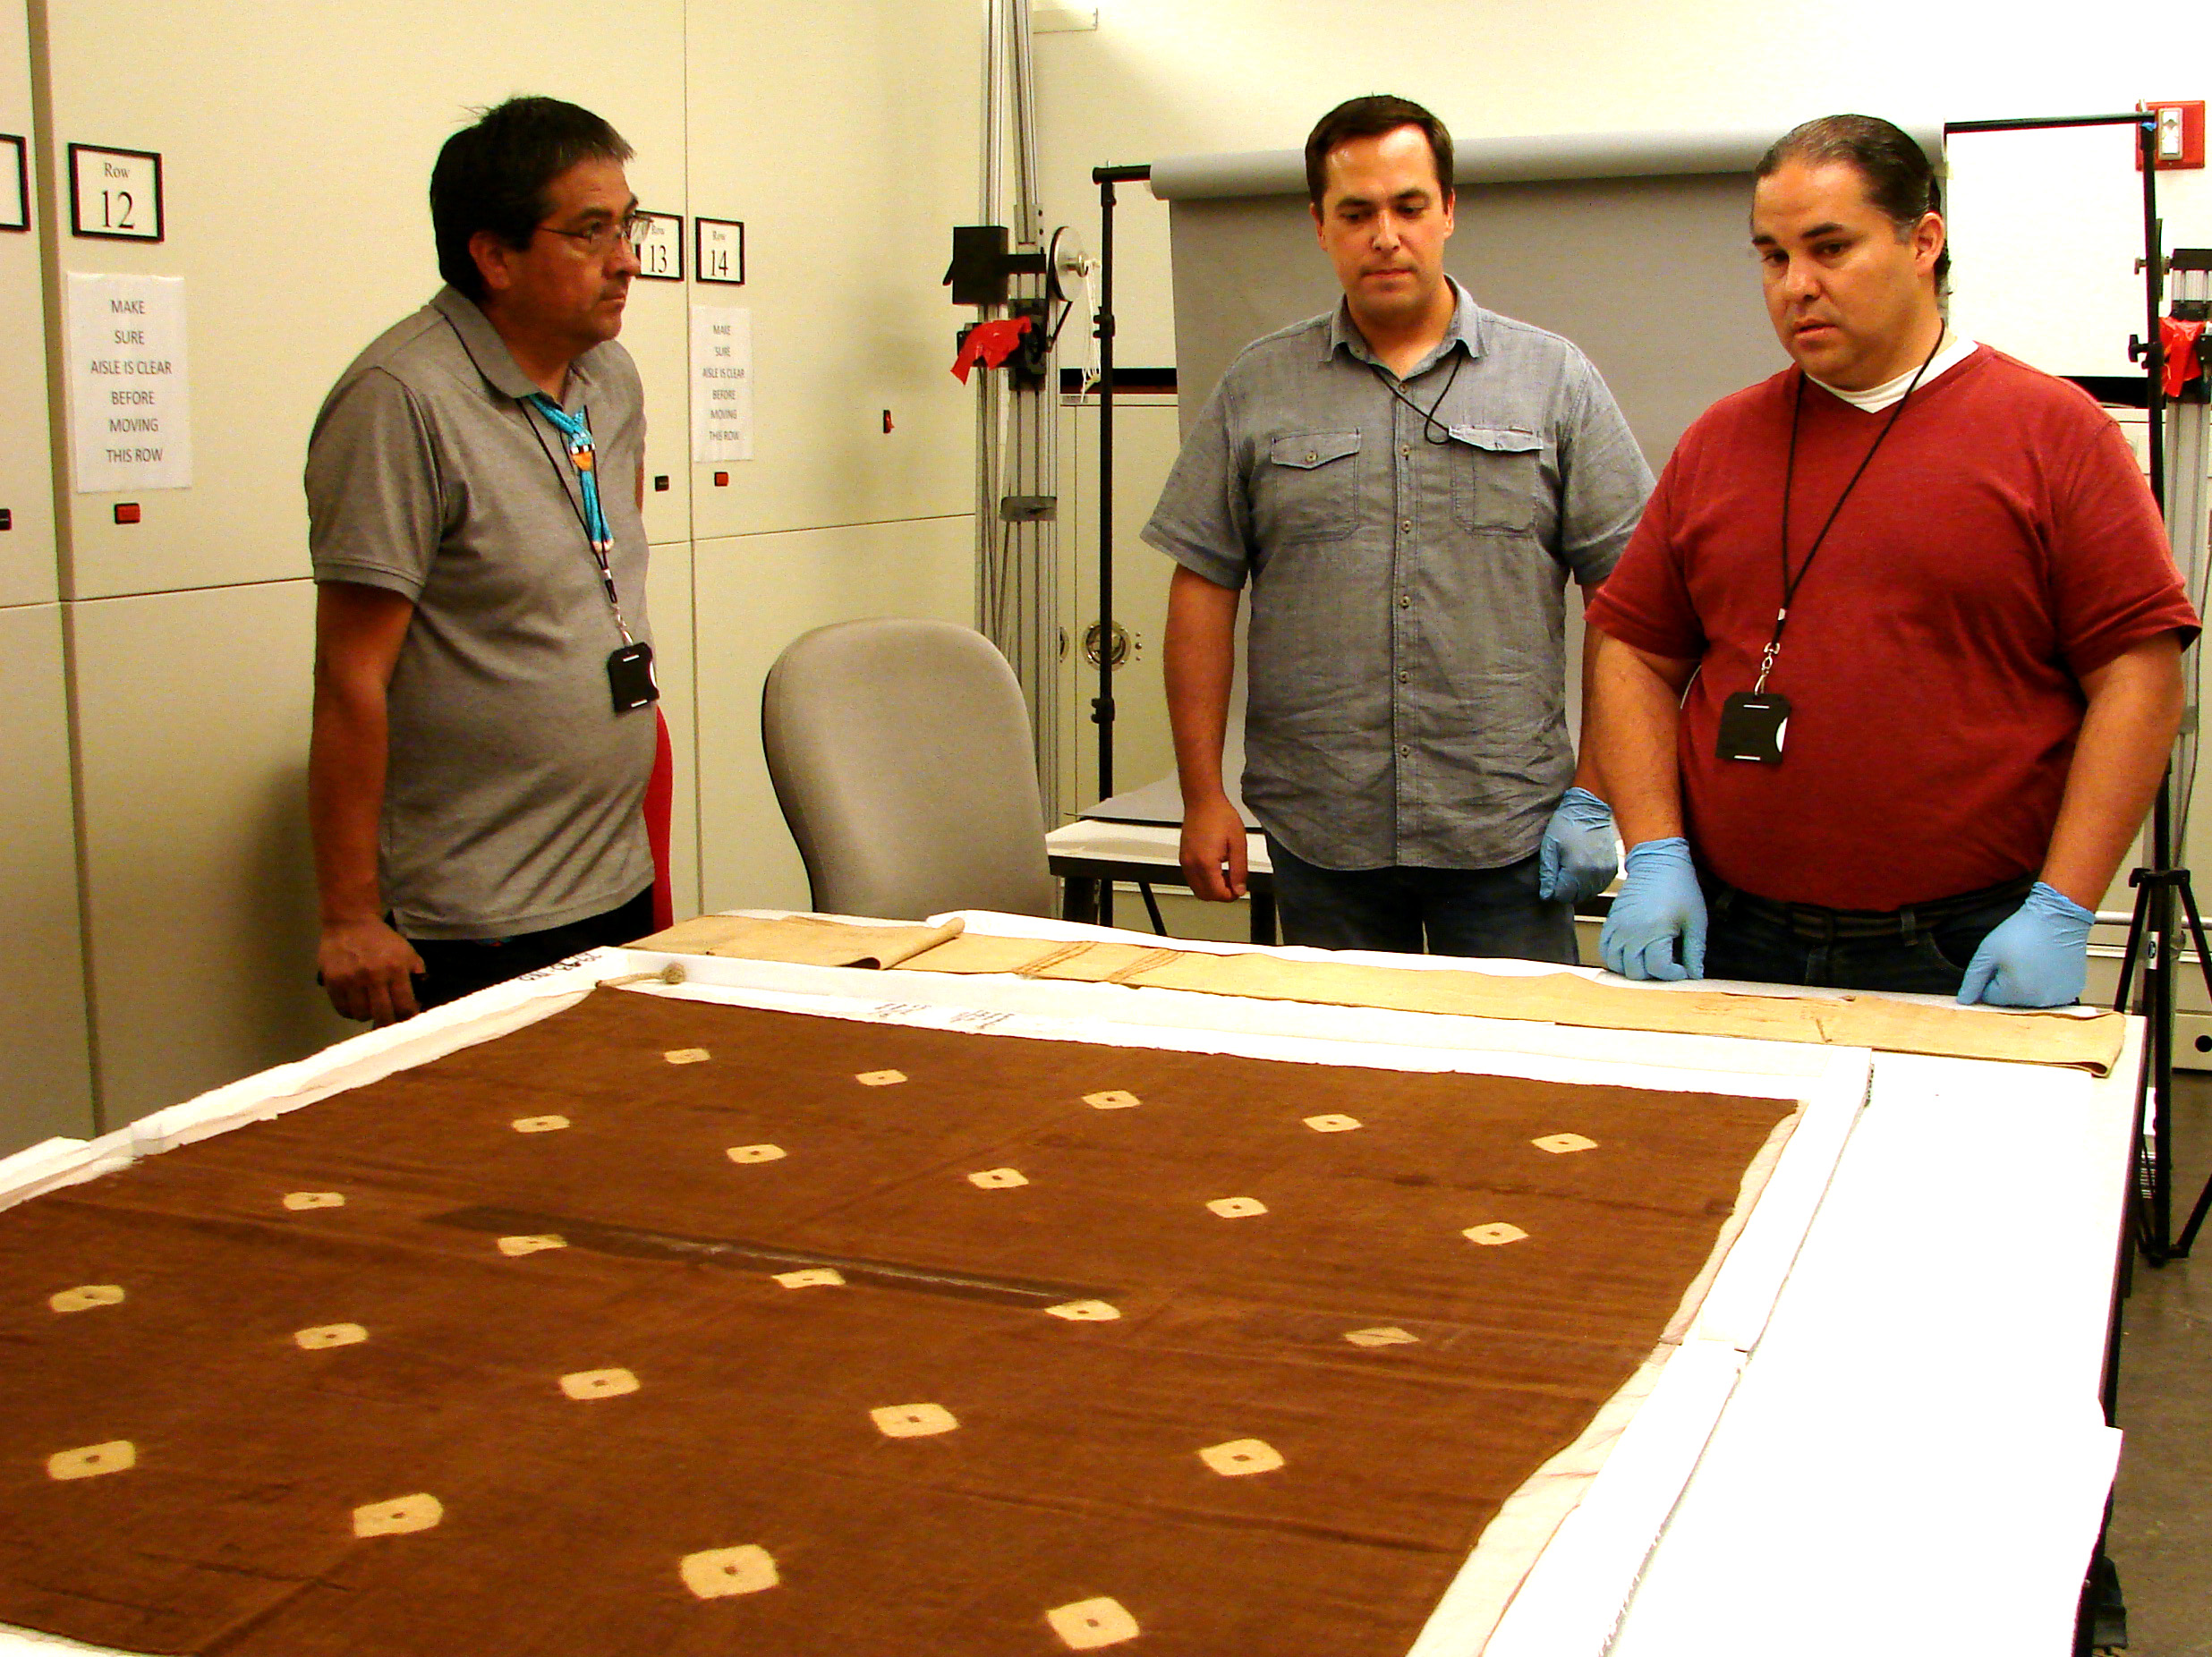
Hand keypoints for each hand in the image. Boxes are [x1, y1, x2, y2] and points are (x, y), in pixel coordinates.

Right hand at [319, 916, 425, 1024]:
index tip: (406, 1019)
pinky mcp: (333, 981)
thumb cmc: (382, 939)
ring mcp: (351, 980)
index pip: (404, 1006)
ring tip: (369, 1007)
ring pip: (361, 1015)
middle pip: (383, 1015)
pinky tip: (355, 1004)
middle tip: (388, 1019)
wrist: (351, 922)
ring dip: (367, 1015)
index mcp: (395, 969)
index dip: (407, 1017)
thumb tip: (418, 1001)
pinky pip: (342, 1009)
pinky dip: (350, 1011)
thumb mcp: (406, 952)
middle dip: (388, 1021)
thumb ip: (416, 973)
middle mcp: (373, 977)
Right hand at [1179, 792, 1249, 901]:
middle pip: (1205, 895)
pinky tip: (1216, 870)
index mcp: (1205, 863)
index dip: (1231, 896)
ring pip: (1197, 889)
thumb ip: (1239, 870)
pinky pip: (1192, 879)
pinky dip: (1204, 881)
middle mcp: (1191, 865)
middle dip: (1221, 895)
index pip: (1217, 893)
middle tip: (1234, 883)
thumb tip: (1239, 890)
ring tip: (1226, 875)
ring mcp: (1185, 862)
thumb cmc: (1220, 816)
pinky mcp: (1183, 858)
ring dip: (1212, 889)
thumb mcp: (1238, 844)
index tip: (1240, 889)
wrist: (1203, 801)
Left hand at [1539, 786, 1618, 904]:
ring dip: (1579, 889)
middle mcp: (1594, 873)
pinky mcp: (1612, 867)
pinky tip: (1583, 872)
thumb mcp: (1550, 847)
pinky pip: (1600, 886)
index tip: (1551, 879)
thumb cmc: (1565, 826)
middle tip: (1560, 875)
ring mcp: (1606, 871)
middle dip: (1566, 891)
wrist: (1589, 809)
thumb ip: (1548, 874)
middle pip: (1577, 897)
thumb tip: (1546, 896)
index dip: (1554, 891)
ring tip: (1571, 872)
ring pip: (1590, 893)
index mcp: (1577, 869)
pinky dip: (1591, 884)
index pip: (1563, 895)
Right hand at [1600, 838, 1707, 980]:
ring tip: (1649, 960)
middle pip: (1636, 972)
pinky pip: (1605, 950)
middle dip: (1653, 974)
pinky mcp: (1610, 922)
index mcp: (1655, 931)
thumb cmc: (1681, 889)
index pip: (1658, 969)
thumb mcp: (1696, 921)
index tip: (1683, 969)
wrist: (1658, 862)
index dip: (1673, 974)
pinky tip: (1633, 954)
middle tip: (1666, 964)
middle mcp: (1631, 932)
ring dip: (1633, 969)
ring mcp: (1617, 927)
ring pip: (1617, 965)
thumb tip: (1694, 976)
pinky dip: (1616, 958)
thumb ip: (1695, 951)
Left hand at [1957, 882, 2093, 1006]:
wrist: (2058, 916)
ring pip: (2031, 998)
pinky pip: (2051, 993)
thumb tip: (1964, 1001)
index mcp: (2016, 993)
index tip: (2000, 960)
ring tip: (2033, 960)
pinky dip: (2047, 983)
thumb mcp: (1988, 952)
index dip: (1991, 977)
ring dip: (2028, 984)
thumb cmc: (2022, 931)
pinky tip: (2048, 964)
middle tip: (2017, 958)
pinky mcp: (2073, 990)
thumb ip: (1973, 979)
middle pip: (2011, 1000)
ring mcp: (2059, 997)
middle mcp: (2040, 1001)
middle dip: (2009, 982)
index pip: (1991, 997)